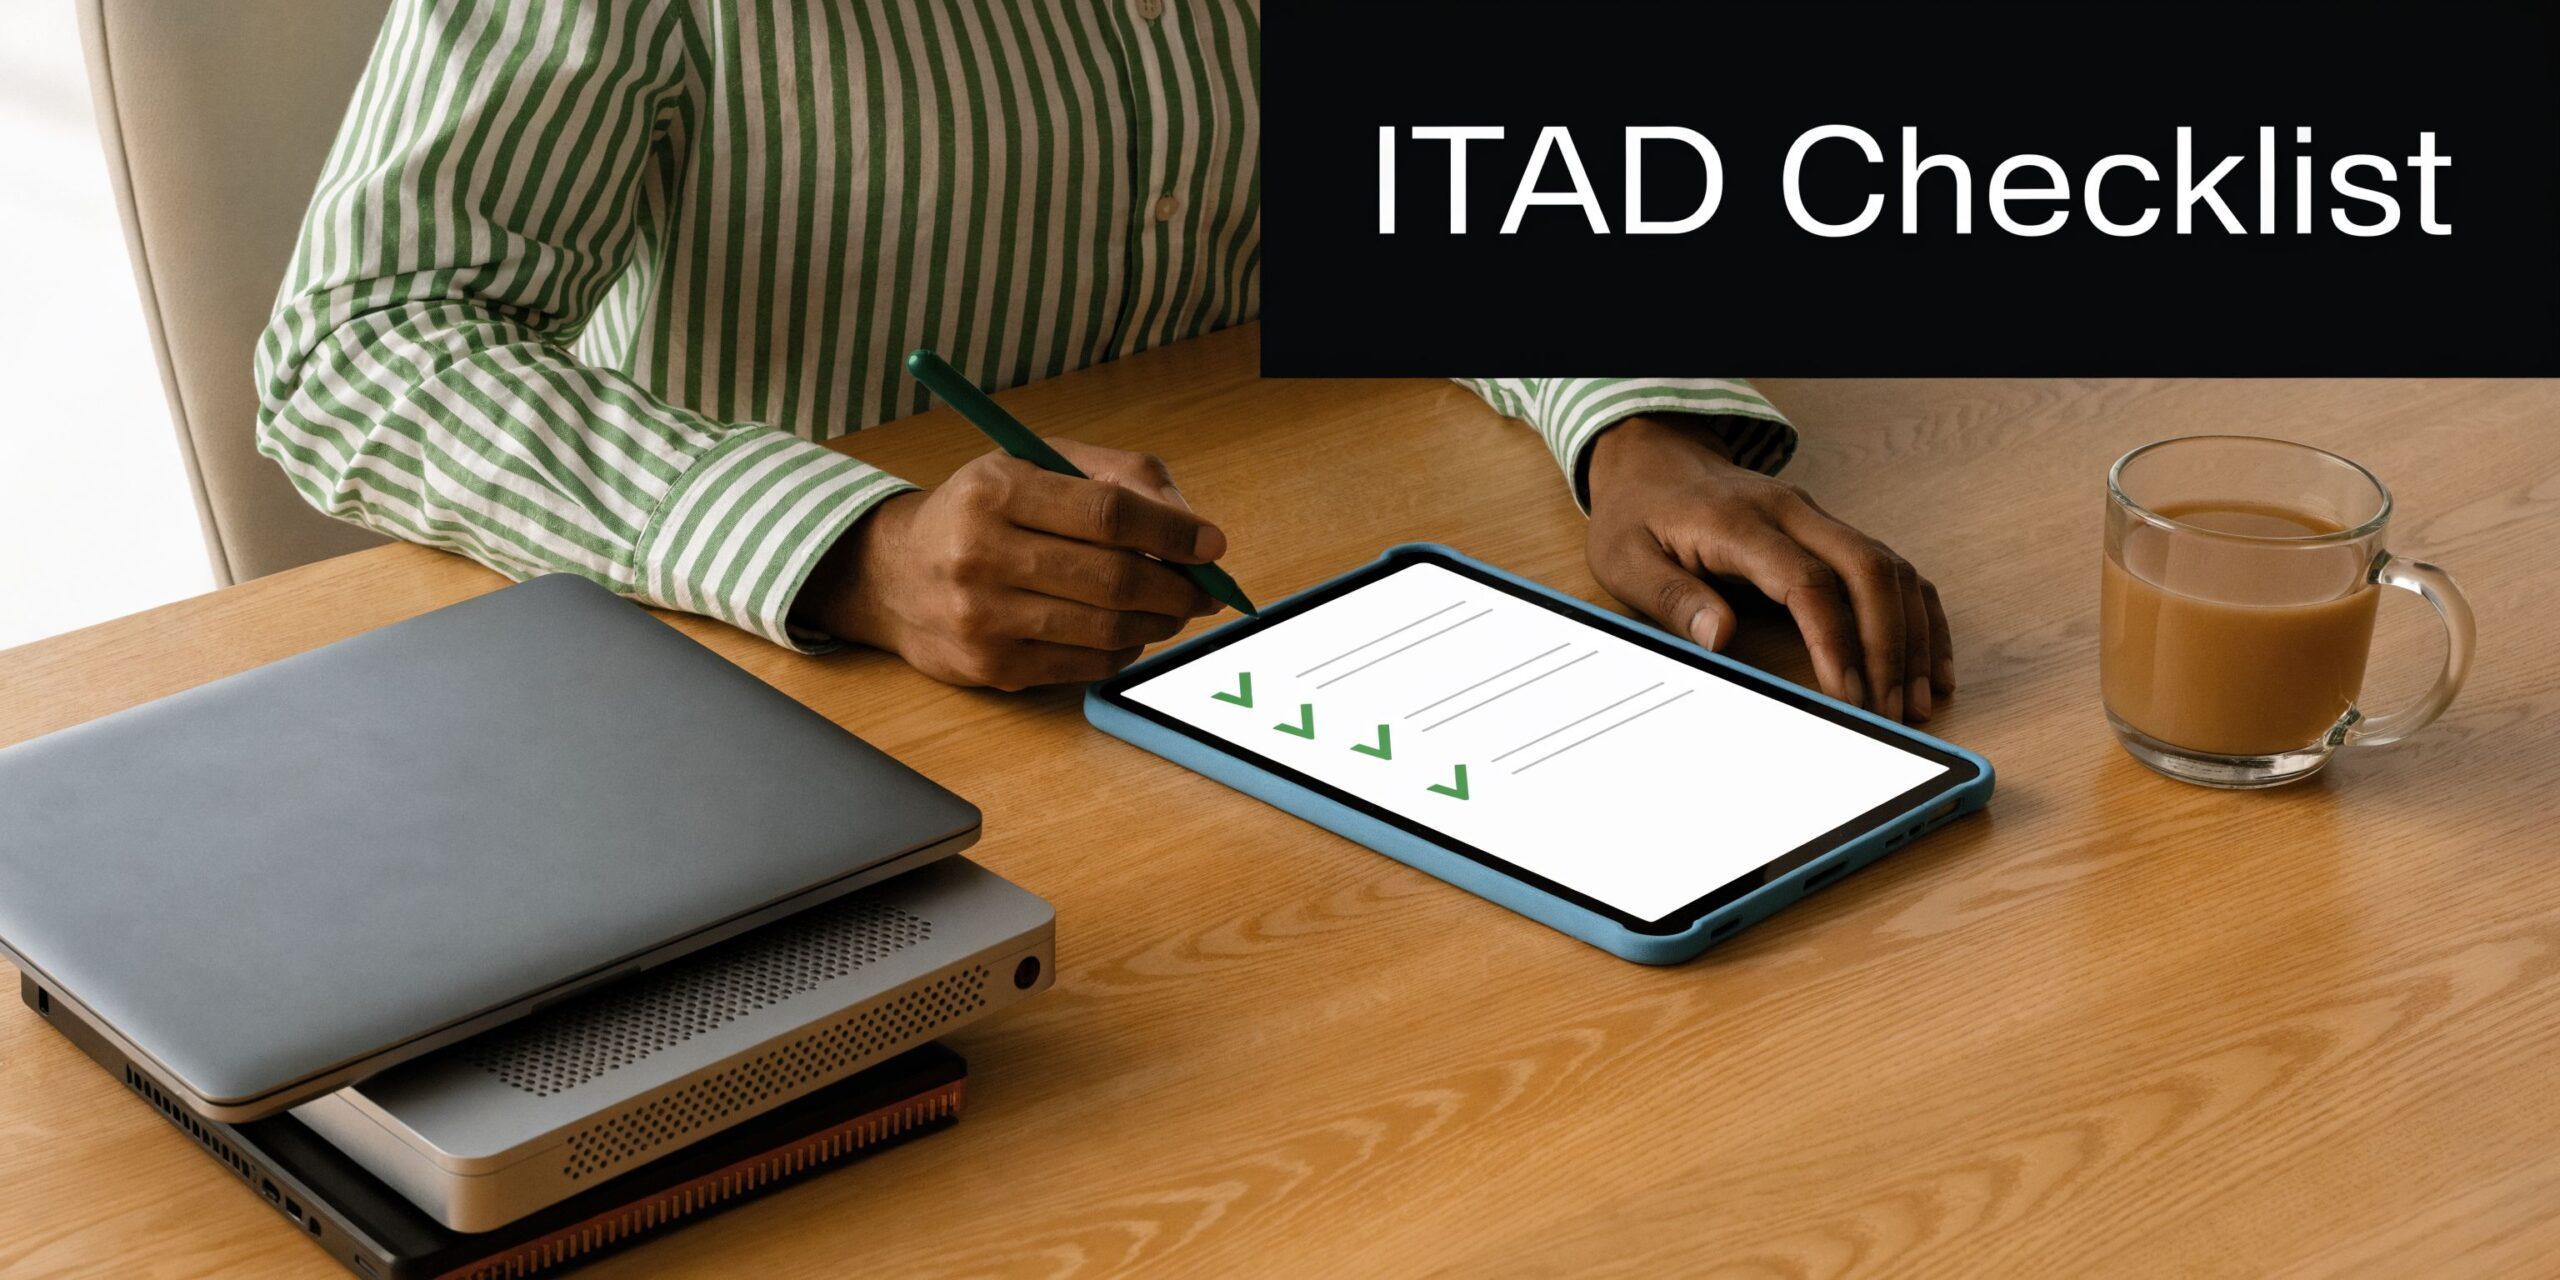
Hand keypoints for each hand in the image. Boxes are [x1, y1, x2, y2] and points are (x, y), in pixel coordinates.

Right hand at [802, 440, 1222, 689]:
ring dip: (1158, 621)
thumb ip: (1120, 478)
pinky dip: (1123, 649)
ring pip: (1106, 628)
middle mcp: (982, 555)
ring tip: (1172, 608)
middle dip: (1178, 587)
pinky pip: (1086, 665)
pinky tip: (1126, 630)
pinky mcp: (991, 668)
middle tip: (1204, 588)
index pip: (1109, 514)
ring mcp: (984, 619)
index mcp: (997, 491)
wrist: (893, 574)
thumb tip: (1194, 528)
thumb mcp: (1037, 466)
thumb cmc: (983, 512)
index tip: (1212, 544)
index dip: (1173, 532)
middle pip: (1114, 579)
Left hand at [1583, 414, 1953, 722]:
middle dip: (1891, 647)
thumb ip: (1670, 598)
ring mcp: (1819, 519)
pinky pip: (1893, 570)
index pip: (1807, 581)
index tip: (1848, 696)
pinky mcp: (1832, 532)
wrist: (1655, 461)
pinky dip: (1919, 616)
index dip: (1836, 641)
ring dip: (1913, 637)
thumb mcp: (1625, 559)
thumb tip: (1719, 638)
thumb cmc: (1639, 516)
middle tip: (1893, 712)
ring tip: (1916, 701)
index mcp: (1740, 524)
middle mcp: (1792, 514)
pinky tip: (1929, 663)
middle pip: (1868, 571)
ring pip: (1892, 570)